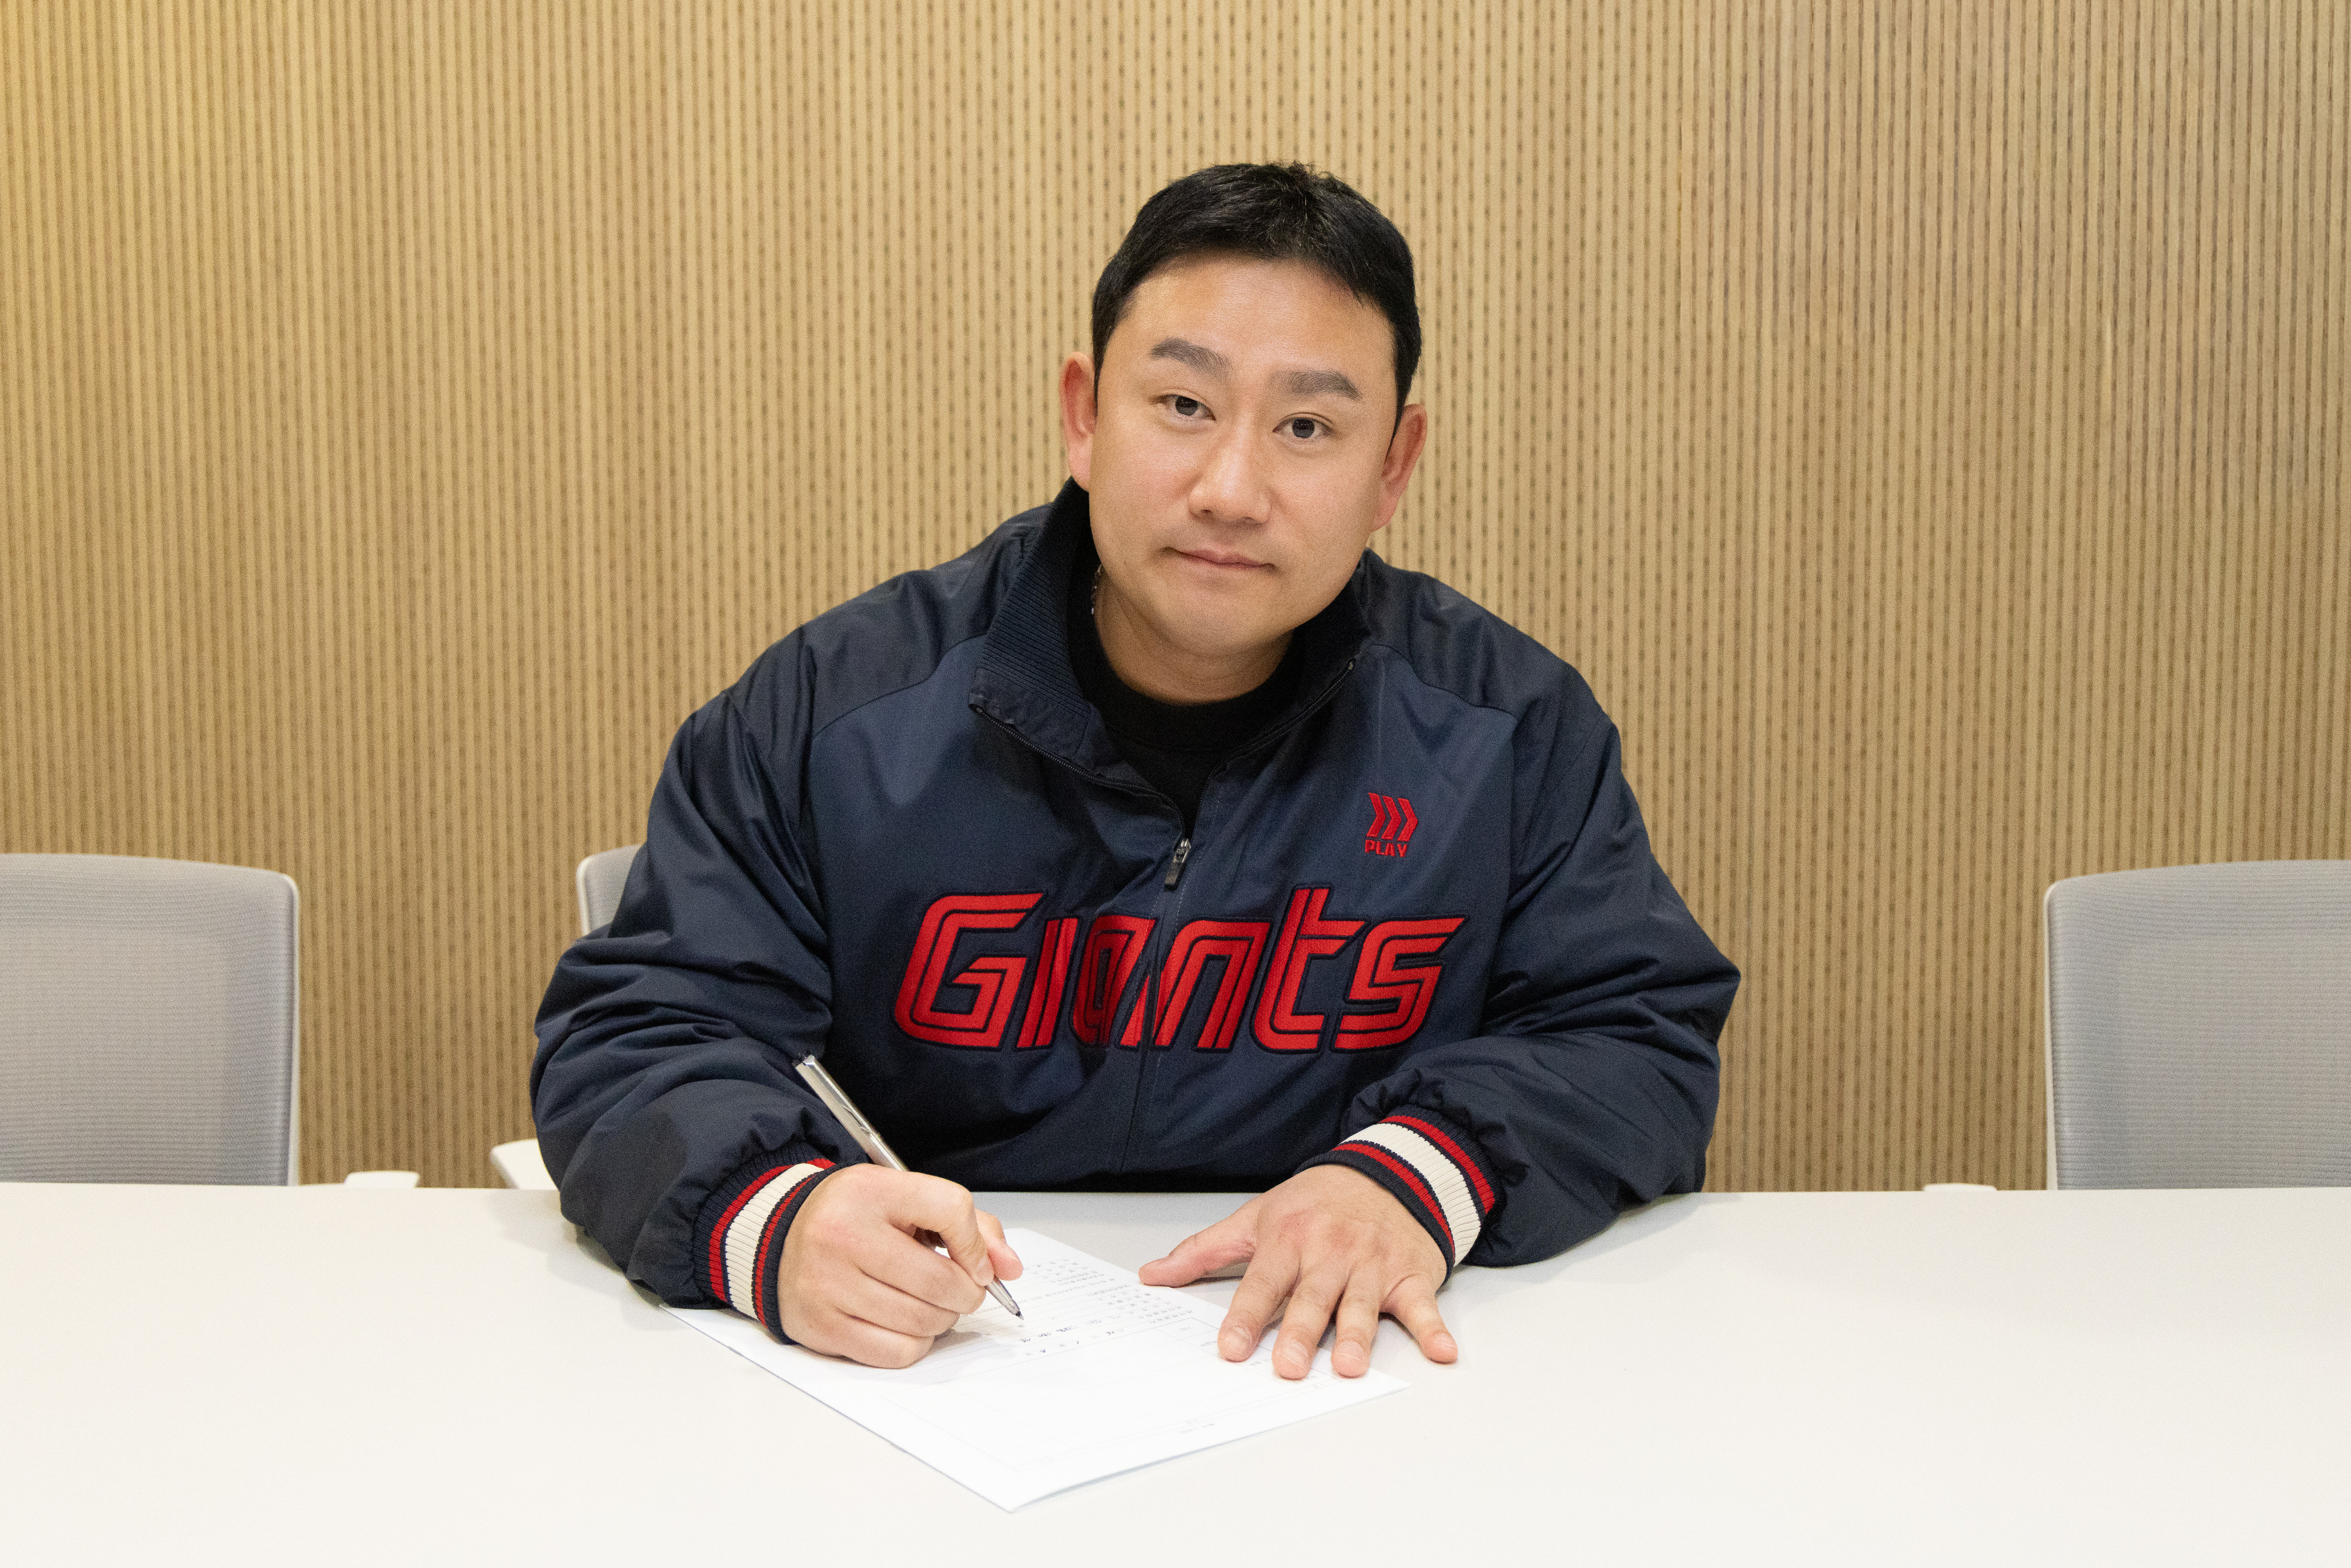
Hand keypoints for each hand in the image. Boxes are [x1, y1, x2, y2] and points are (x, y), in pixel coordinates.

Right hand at [775, 1163, 1023, 1366]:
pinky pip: (898, 1352)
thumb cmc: (854, 1219)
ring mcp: (828, 1284)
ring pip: (923, 1321)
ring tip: (929, 1304)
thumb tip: (1009, 1268)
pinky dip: (915, 1344)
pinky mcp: (821, 1326)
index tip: (978, 1262)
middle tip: (959, 1290)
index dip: (978, 1245)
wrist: (779, 1239)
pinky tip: (904, 1323)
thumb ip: (968, 1225)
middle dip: (965, 1293)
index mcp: (870, 1191)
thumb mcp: (906, 1201)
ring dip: (942, 1319)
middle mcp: (843, 1235)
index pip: (952, 1209)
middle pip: (941, 1279)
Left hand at [1137, 1165, 1455, 1380]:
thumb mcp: (1258, 1215)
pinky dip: (1433, 1329)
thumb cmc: (1318, 1201)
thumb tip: (1151, 1275)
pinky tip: (1441, 1351)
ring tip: (1347, 1366)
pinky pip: (1422, 1305)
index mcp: (1289, 1239)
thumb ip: (1206, 1250)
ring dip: (1356, 1335)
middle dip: (1299, 1332)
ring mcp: (1372, 1264)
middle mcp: (1330, 1252)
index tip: (1229, 1348)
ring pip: (1361, 1304)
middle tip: (1286, 1366)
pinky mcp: (1410, 1274)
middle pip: (1311, 1298)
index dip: (1245, 1316)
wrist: (1390, 1170)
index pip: (1261, 1282)